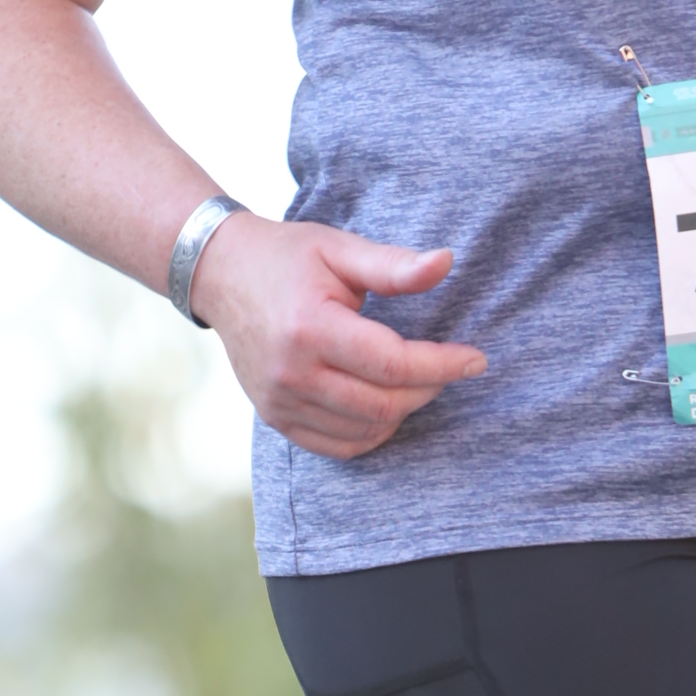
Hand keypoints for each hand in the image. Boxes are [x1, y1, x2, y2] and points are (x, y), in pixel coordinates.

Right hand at [189, 213, 487, 459]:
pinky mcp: (276, 418)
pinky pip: (338, 446)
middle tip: (446, 367)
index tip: (475, 360)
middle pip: (383, 404)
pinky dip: (372, 433)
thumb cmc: (287, 257)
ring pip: (365, 431)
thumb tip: (447, 262)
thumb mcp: (340, 249)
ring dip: (403, 412)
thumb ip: (393, 266)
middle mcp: (291, 373)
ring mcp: (280, 402)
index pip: (391, 363)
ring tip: (416, 381)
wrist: (221, 275)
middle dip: (427, 389)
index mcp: (310, 327)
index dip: (441, 365)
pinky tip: (386, 405)